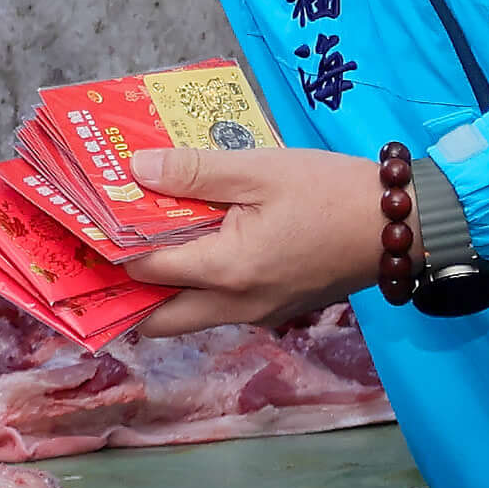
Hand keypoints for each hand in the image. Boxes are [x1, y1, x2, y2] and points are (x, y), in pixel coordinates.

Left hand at [125, 148, 390, 335]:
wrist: (401, 226)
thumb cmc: (332, 193)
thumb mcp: (261, 170)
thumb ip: (195, 171)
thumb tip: (136, 170)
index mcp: (227, 272)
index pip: (145, 270)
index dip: (112, 248)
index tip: (87, 224)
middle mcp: (237, 306)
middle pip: (158, 318)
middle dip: (127, 291)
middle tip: (108, 249)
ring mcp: (258, 314)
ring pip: (190, 316)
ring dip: (163, 289)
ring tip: (147, 240)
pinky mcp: (276, 309)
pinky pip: (220, 307)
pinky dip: (198, 285)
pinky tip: (196, 242)